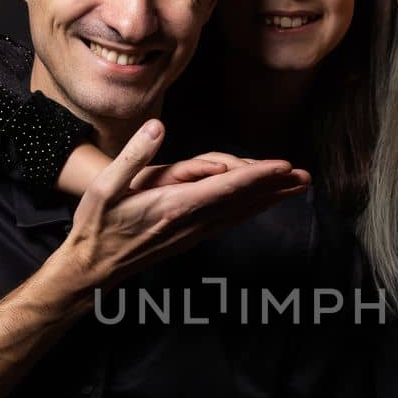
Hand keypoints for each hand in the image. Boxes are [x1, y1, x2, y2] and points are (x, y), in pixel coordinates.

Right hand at [61, 120, 308, 286]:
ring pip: (239, 214)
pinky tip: (260, 206)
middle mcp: (188, 222)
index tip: (284, 167)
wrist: (91, 270)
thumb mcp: (104, 188)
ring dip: (268, 200)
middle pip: (241, 202)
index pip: (224, 188)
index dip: (257, 176)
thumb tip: (157, 127)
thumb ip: (134, 156)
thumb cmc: (95, 227)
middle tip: (307, 177)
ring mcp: (191, 234)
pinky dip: (249, 211)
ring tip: (295, 189)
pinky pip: (228, 222)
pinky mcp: (189, 239)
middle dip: (275, 188)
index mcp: (172, 207)